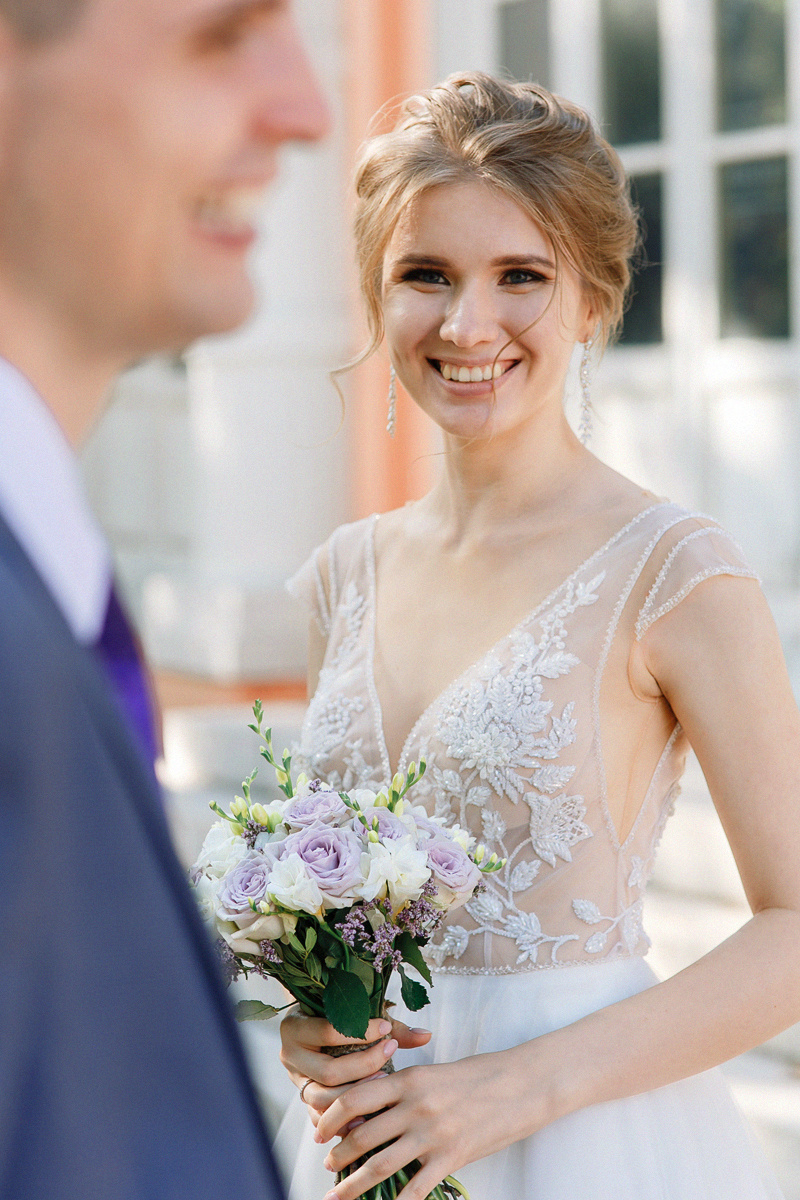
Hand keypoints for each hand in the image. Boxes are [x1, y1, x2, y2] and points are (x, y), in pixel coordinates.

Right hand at [279, 1007, 430, 1125]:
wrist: (313, 1027)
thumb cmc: (339, 1020)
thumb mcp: (360, 1017)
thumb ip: (391, 1028)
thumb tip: (426, 1035)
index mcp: (296, 1027)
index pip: (327, 1032)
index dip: (360, 1033)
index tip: (387, 1031)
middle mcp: (290, 1056)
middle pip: (328, 1072)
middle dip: (362, 1068)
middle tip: (389, 1061)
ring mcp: (296, 1082)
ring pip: (323, 1099)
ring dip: (356, 1097)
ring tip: (383, 1088)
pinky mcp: (305, 1102)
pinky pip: (322, 1118)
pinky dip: (345, 1120)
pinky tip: (370, 1115)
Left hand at [315, 1048, 537, 1199]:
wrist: (522, 1084)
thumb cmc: (479, 1075)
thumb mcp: (434, 1072)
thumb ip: (403, 1089)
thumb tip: (369, 1110)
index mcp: (409, 1079)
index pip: (355, 1098)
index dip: (330, 1117)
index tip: (320, 1130)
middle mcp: (415, 1106)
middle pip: (362, 1135)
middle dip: (338, 1154)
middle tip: (327, 1165)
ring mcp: (432, 1134)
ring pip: (380, 1165)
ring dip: (352, 1183)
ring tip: (338, 1192)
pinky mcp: (451, 1158)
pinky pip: (414, 1190)